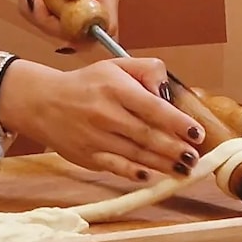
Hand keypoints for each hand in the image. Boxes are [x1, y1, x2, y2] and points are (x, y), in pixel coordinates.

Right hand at [0, 58, 205, 180]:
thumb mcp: (117, 65)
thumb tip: (167, 92)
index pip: (153, 107)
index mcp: (116, 88)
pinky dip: (134, 173)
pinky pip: (115, 167)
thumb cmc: (88, 83)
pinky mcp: (88, 156)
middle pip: (146, 135)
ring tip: (183, 170)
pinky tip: (151, 176)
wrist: (44, 102)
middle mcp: (106, 113)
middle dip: (174, 149)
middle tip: (195, 158)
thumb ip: (147, 70)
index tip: (197, 133)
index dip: (178, 123)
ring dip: (162, 164)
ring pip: (135, 154)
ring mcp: (95, 138)